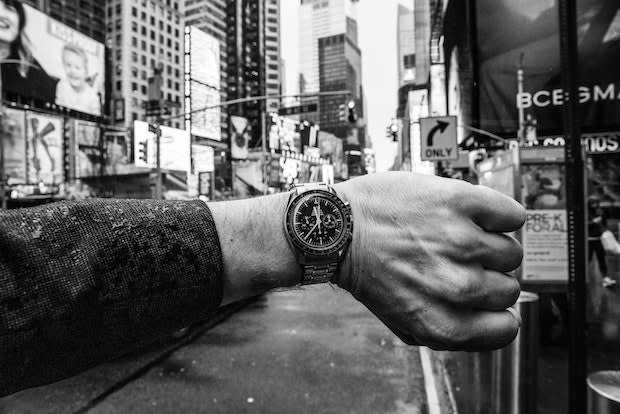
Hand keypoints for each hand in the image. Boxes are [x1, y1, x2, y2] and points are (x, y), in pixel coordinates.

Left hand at [335, 172, 524, 350]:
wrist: (337, 228)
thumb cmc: (367, 272)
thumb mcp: (403, 321)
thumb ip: (449, 330)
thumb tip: (493, 325)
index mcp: (443, 324)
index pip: (506, 328)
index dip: (494, 311)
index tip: (484, 299)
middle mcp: (455, 287)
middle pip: (510, 288)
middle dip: (487, 277)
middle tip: (458, 263)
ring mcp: (460, 242)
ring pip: (512, 252)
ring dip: (490, 245)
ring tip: (458, 238)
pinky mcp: (459, 202)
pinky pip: (512, 215)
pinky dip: (500, 215)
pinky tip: (473, 216)